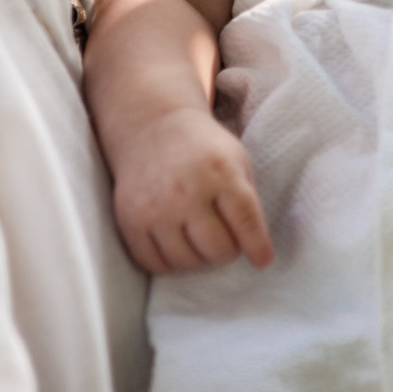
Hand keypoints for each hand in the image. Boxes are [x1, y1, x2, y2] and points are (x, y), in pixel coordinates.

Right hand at [108, 107, 273, 274]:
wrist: (153, 127)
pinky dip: (170, 263)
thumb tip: (256, 251)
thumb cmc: (203, 150)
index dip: (257, 247)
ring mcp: (156, 207)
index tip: (262, 261)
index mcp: (221, 172)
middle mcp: (187, 190)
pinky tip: (176, 244)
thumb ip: (247, 201)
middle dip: (227, 251)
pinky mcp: (130, 220)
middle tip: (224, 240)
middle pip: (217, 249)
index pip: (246, 221)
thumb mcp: (236, 160)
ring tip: (199, 239)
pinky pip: (155, 264)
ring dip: (199, 258)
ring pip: (187, 261)